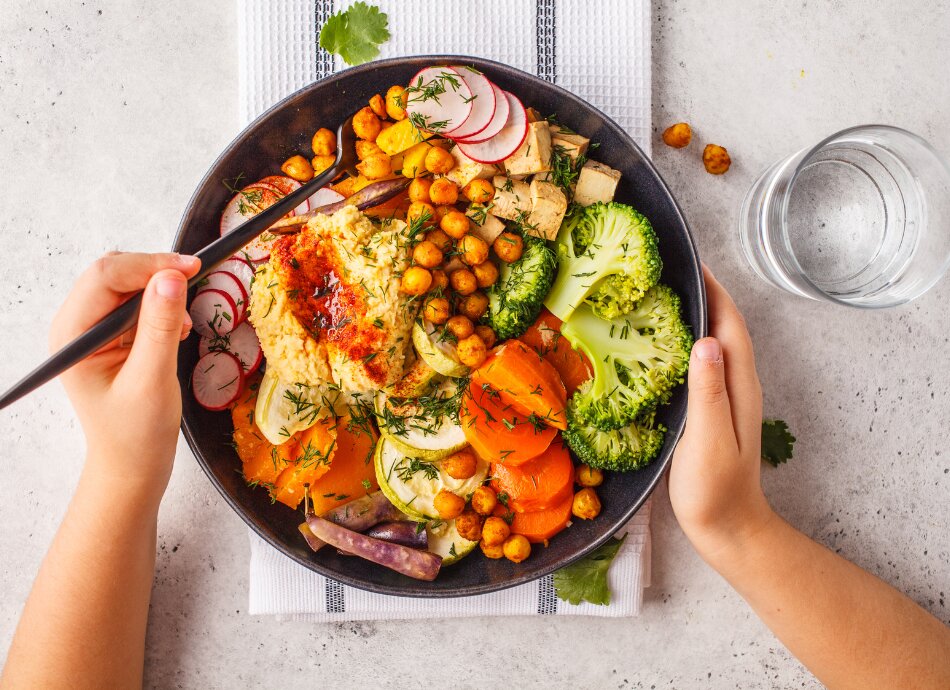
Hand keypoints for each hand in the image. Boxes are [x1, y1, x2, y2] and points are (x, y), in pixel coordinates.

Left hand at [49, 252, 199, 496]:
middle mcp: (77, 327)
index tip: (192, 268)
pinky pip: (138, 302)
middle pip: (114, 272)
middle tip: (194, 280)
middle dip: (155, 273)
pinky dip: (162, 306)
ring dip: (160, 291)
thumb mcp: (153, 379)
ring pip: (128, 284)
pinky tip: (177, 330)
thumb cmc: (136, 433)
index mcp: (73, 336)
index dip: (150, 266)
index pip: (106, 276)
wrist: (133, 464)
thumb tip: (172, 278)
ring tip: (182, 325)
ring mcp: (94, 330)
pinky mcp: (113, 336)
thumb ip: (160, 326)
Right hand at [669, 266, 773, 562]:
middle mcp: (737, 385)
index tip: (690, 262)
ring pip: (713, 343)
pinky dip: (684, 344)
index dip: (714, 291)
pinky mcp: (711, 411)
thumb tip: (706, 340)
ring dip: (694, 316)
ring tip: (660, 297)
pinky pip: (700, 364)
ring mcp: (726, 398)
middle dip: (702, 294)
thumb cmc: (715, 491)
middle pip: (724, 327)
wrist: (728, 530)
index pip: (731, 325)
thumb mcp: (710, 440)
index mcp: (739, 386)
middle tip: (666, 272)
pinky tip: (660, 346)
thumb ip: (709, 391)